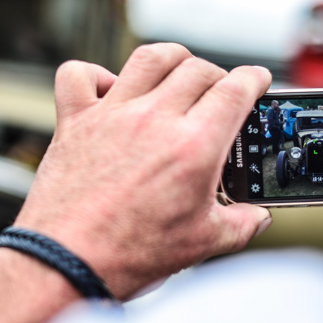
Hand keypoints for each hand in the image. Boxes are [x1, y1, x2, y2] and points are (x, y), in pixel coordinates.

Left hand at [15, 44, 272, 298]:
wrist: (67, 263)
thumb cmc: (127, 255)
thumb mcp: (201, 244)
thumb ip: (238, 226)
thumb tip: (254, 218)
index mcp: (192, 146)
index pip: (235, 90)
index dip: (253, 79)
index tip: (256, 80)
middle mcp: (153, 120)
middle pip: (197, 69)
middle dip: (217, 75)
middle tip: (219, 92)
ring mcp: (111, 116)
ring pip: (148, 58)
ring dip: (171, 59)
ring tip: (177, 71)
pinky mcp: (74, 122)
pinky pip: (79, 74)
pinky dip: (95, 74)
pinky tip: (108, 90)